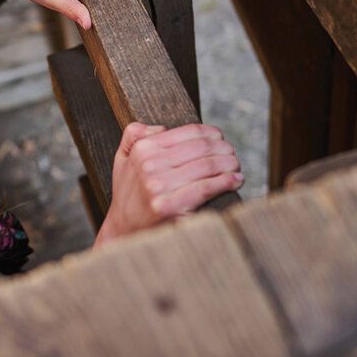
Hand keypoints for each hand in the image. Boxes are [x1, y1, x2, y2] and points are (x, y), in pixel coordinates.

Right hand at [95, 123, 243, 246]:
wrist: (123, 228)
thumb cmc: (129, 193)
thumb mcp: (122, 158)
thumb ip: (134, 134)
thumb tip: (162, 128)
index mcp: (143, 149)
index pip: (188, 132)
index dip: (211, 133)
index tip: (220, 139)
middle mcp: (149, 165)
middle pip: (202, 148)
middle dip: (224, 149)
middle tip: (232, 155)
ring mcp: (159, 186)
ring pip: (207, 165)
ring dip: (229, 164)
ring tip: (235, 167)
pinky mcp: (169, 206)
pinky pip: (205, 188)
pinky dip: (226, 182)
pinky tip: (235, 180)